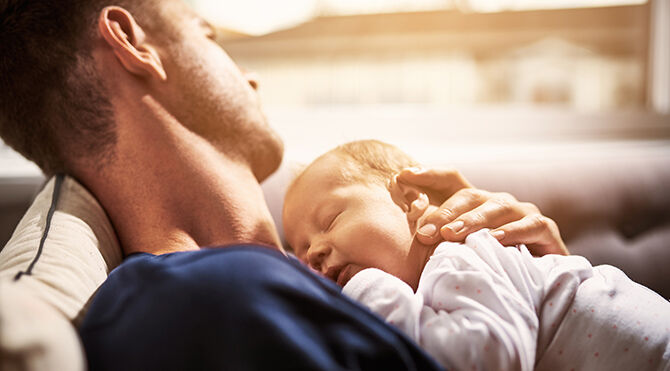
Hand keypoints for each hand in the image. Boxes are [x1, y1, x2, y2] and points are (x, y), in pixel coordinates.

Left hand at [397, 167, 568, 255]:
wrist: (537, 284)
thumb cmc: (489, 264)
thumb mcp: (458, 250)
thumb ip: (435, 237)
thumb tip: (406, 228)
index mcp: (475, 203)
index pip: (451, 180)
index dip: (429, 175)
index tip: (404, 175)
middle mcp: (497, 202)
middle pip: (469, 196)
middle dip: (444, 213)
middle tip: (424, 233)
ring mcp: (522, 213)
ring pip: (497, 208)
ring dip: (473, 221)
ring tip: (452, 234)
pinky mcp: (546, 229)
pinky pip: (530, 226)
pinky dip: (513, 232)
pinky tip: (496, 239)